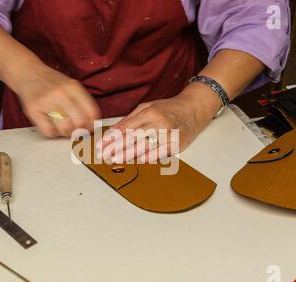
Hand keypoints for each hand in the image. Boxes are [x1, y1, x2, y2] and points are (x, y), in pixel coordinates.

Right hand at [14, 63, 100, 137]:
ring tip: (63, 128)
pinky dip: (53, 133)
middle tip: (77, 131)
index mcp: (73, 87)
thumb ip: (82, 102)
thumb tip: (92, 125)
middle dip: (80, 131)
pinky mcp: (33, 110)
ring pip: (65, 128)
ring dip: (66, 133)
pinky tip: (52, 126)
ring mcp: (46, 101)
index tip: (89, 129)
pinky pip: (48, 131)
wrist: (27, 72)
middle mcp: (61, 93)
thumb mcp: (70, 86)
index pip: (91, 112)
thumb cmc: (52, 83)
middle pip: (79, 122)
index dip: (92, 125)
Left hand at [97, 83, 221, 162]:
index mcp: (149, 112)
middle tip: (104, 154)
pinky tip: (140, 160)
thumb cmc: (169, 108)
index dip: (112, 137)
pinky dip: (150, 156)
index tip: (101, 145)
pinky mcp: (178, 143)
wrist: (194, 108)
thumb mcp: (148, 107)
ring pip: (146, 145)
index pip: (126, 127)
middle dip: (116, 146)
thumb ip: (130, 119)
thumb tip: (113, 131)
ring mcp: (169, 133)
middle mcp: (159, 122)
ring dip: (129, 154)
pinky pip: (162, 152)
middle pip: (133, 137)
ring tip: (116, 159)